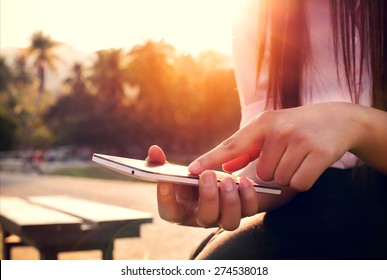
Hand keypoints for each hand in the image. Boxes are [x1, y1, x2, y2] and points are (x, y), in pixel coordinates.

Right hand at [146, 145, 257, 229]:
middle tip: (207, 174)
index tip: (165, 181)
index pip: (169, 213)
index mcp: (181, 211)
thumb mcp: (176, 172)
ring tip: (228, 179)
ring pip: (229, 222)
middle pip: (205, 218)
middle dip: (208, 196)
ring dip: (230, 201)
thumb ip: (162, 163)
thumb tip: (154, 150)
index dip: (165, 199)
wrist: (215, 184)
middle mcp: (203, 219)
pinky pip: (249, 211)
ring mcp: (223, 218)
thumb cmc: (190, 181)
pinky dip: (248, 197)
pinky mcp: (243, 212)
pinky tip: (245, 180)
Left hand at [188, 102, 364, 191]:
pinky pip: (298, 183)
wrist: (338, 118)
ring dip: (288, 175)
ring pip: (279, 179)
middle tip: (287, 154)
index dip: (210, 159)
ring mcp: (299, 141)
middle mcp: (279, 130)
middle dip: (272, 171)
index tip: (192, 171)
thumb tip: (225, 167)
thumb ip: (246, 149)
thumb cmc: (296, 126)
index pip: (231, 145)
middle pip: (260, 173)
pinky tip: (310, 163)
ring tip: (299, 156)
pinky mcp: (318, 153)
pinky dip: (302, 179)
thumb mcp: (270, 129)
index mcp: (262, 123)